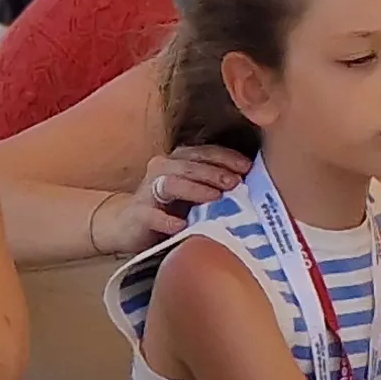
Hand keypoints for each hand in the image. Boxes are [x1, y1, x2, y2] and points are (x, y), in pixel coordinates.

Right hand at [99, 145, 253, 251]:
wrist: (128, 227)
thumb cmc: (170, 209)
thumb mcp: (196, 194)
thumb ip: (217, 187)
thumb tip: (252, 187)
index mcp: (179, 161)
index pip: (205, 152)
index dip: (226, 157)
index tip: (248, 167)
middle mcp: (162, 169)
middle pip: (190, 165)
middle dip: (214, 172)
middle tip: (235, 183)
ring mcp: (147, 190)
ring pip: (171, 183)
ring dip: (195, 189)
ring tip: (215, 198)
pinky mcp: (137, 214)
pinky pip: (151, 214)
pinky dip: (166, 220)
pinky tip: (181, 226)